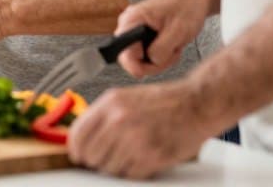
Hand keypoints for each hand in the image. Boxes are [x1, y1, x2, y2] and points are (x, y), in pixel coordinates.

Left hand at [69, 80, 219, 178]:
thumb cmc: (163, 102)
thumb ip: (102, 116)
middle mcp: (120, 120)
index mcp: (110, 103)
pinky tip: (141, 160)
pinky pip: (129, 175)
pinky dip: (132, 172)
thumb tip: (83, 138)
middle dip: (96, 160)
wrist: (197, 104)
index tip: (78, 156)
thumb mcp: (125, 97)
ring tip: (129, 156)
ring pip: (109, 168)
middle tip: (105, 158)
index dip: (76, 150)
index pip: (78, 135)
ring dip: (116, 167)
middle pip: (91, 155)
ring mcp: (135, 139)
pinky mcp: (152, 156)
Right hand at [115, 0, 210, 78]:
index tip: (155, 66)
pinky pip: (146, 53)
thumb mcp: (177, 32)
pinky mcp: (142, 33)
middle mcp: (128, 24)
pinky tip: (172, 46)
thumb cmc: (187, 7)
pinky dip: (161, 55)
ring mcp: (134, 29)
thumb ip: (161, 50)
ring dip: (160, 59)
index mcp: (131, 20)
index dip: (138, 65)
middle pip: (130, 59)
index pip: (123, 54)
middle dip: (153, 63)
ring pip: (140, 58)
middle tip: (172, 55)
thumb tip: (151, 61)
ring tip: (174, 47)